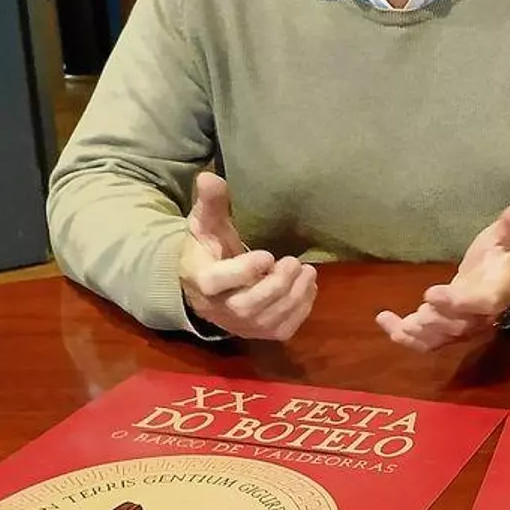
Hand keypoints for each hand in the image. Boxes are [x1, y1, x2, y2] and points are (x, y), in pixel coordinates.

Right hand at [178, 172, 317, 339]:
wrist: (206, 286)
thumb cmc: (208, 249)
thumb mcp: (206, 224)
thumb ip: (211, 203)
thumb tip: (210, 176)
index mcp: (202, 280)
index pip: (216, 282)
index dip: (243, 271)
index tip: (267, 255)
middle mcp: (220, 309)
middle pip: (248, 306)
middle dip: (277, 285)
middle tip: (294, 262)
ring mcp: (241, 325)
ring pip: (269, 320)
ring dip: (295, 296)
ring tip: (307, 271)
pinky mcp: (260, 333)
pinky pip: (284, 328)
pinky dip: (301, 309)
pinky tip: (308, 287)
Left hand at [376, 202, 509, 350]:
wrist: (505, 279)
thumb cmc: (502, 256)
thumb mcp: (508, 237)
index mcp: (495, 293)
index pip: (479, 303)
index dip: (456, 302)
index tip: (431, 294)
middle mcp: (480, 317)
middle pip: (458, 326)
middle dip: (436, 322)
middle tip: (417, 315)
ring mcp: (462, 326)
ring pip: (441, 339)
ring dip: (419, 335)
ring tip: (398, 326)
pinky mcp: (446, 330)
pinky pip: (426, 340)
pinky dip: (404, 335)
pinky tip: (383, 319)